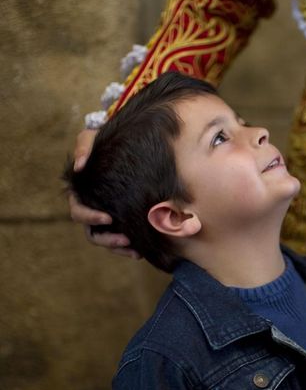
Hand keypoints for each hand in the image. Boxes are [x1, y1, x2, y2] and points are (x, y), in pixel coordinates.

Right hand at [69, 129, 139, 258]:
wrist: (124, 145)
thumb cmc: (102, 141)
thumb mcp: (91, 138)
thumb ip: (84, 148)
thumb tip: (80, 165)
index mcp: (81, 194)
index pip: (79, 212)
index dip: (90, 217)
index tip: (107, 217)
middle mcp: (92, 209)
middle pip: (93, 233)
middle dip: (108, 239)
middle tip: (125, 239)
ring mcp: (107, 217)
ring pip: (107, 240)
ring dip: (119, 247)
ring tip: (136, 250)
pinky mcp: (122, 219)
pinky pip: (123, 238)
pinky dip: (130, 246)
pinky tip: (142, 251)